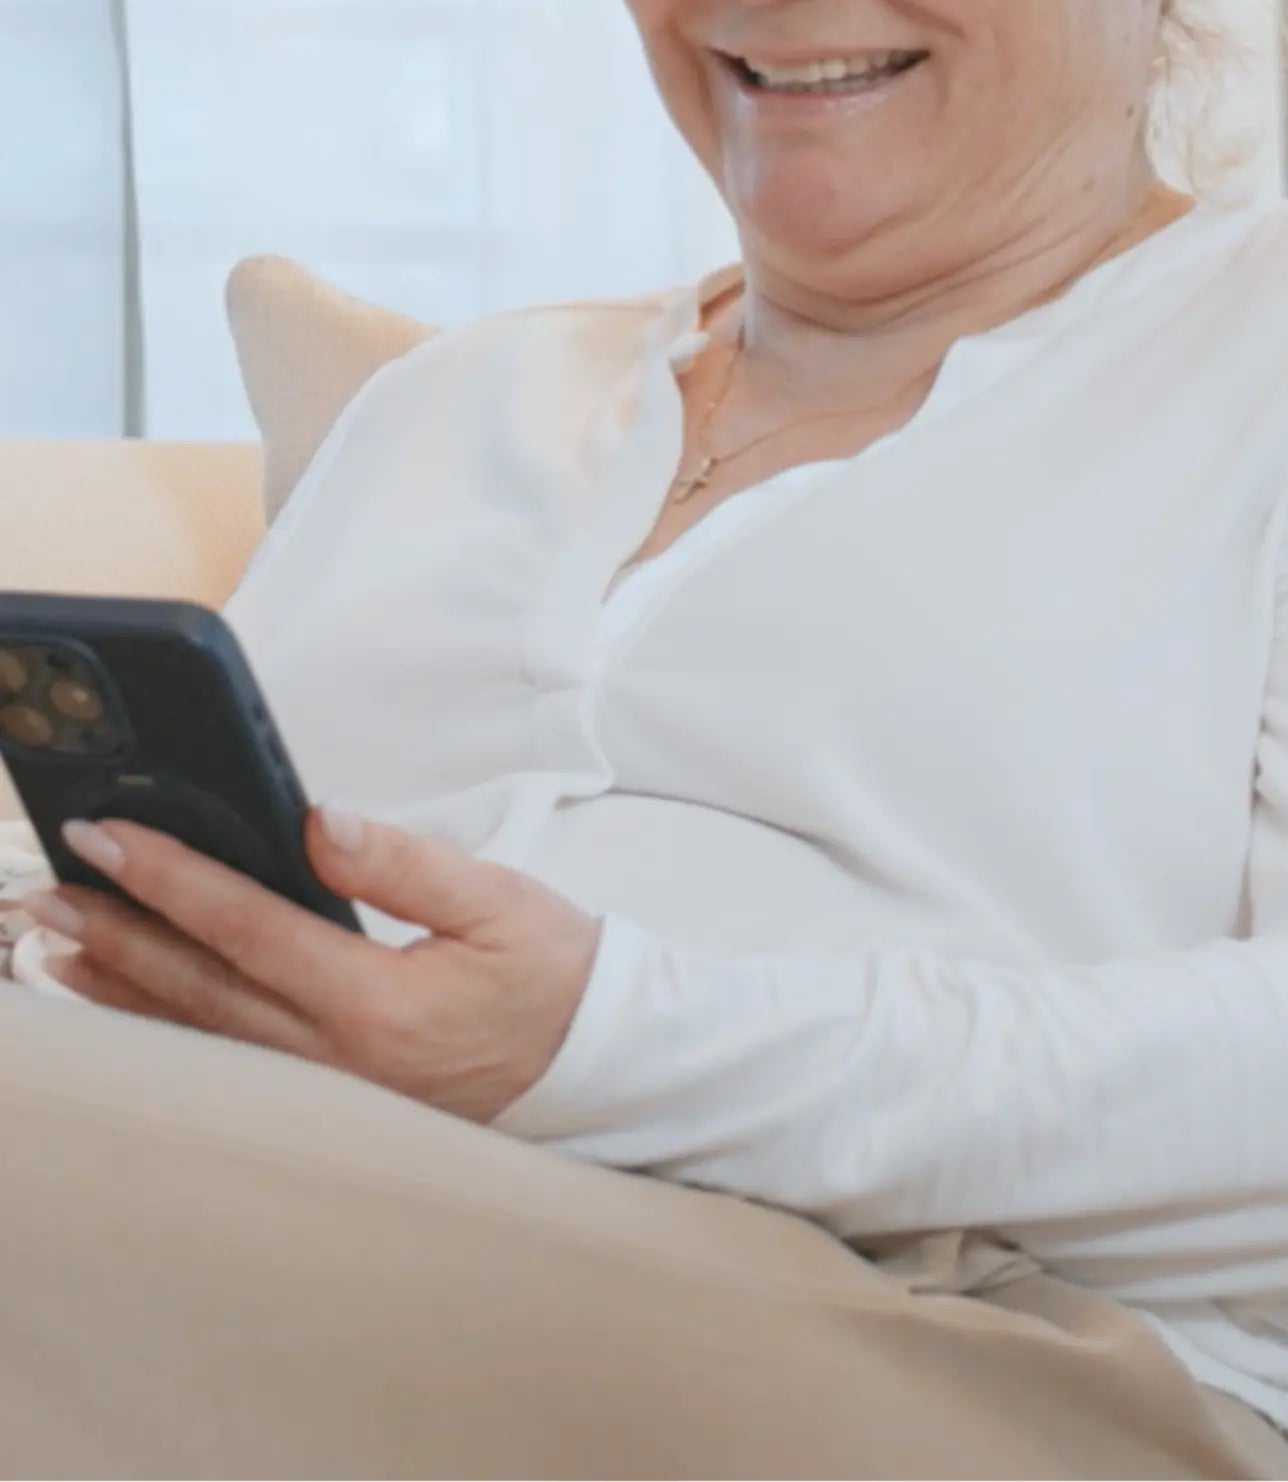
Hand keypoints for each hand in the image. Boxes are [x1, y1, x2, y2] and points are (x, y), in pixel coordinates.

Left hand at [20, 807, 600, 1122]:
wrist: (597, 1063)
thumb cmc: (553, 975)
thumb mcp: (499, 898)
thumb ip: (403, 861)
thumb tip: (316, 822)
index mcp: (377, 1003)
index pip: (246, 928)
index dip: (169, 878)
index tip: (108, 837)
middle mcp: (336, 1060)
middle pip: (197, 991)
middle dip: (113, 934)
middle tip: (46, 891)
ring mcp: (325, 1092)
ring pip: (197, 1039)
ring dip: (119, 990)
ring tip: (54, 947)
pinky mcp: (329, 1101)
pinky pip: (226, 1064)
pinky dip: (165, 1030)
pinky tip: (133, 1005)